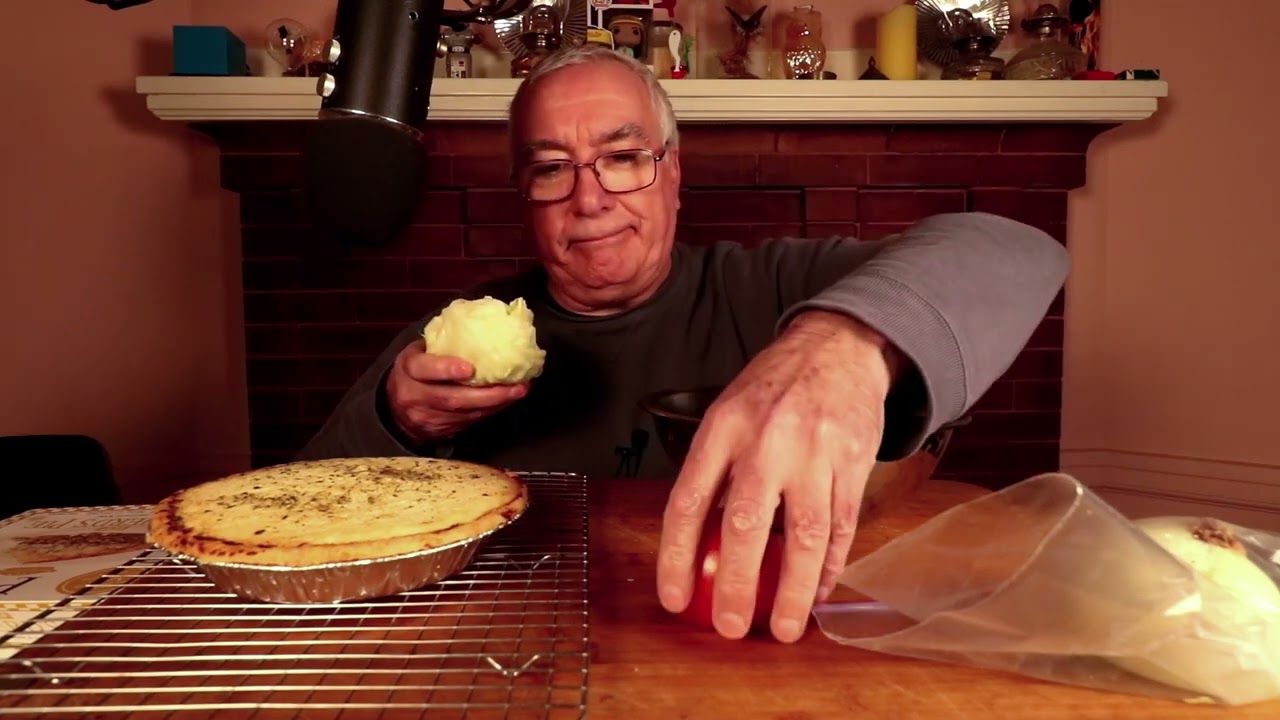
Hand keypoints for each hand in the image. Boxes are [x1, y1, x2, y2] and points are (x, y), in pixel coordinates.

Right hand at [385, 341, 528, 442]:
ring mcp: (426, 418)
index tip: (470, 368)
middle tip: (516, 386)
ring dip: (496, 404)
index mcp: (408, 370)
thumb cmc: (415, 372)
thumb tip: (481, 323)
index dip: (446, 368)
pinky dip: (490, 411)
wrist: (396, 409)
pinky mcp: (439, 432)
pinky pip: (468, 422)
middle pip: (452, 398)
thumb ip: (441, 343)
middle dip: (488, 394)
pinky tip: (506, 402)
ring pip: (464, 414)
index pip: (423, 369)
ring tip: (518, 392)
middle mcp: (414, 396)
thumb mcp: (418, 353)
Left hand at [656, 310, 899, 642]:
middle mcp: (767, 439)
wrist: (838, 348)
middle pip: (746, 523)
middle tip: (731, 627)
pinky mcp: (853, 463)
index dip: (677, 556)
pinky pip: (842, 526)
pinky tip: (819, 590)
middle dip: (738, 585)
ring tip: (785, 628)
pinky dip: (830, 566)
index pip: (689, 501)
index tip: (675, 597)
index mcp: (723, 427)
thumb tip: (698, 548)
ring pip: (805, 535)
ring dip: (795, 590)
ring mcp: (815, 452)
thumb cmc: (773, 390)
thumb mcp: (728, 413)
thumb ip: (714, 472)